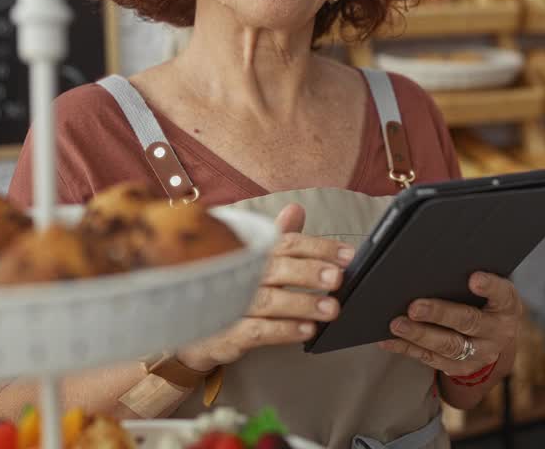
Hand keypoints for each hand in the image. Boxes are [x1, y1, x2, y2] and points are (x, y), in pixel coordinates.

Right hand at [176, 203, 355, 370]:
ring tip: (330, 308)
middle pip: (277, 268)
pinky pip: (257, 332)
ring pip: (269, 301)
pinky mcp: (226, 334)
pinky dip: (284, 330)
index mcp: (251, 254)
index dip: (319, 247)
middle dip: (310, 271)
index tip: (348, 255)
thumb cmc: (231, 292)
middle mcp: (238, 275)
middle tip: (337, 278)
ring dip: (303, 304)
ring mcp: (230, 306)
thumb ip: (279, 239)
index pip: (286, 243)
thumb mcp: (255, 263)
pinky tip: (306, 330)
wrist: (196, 335)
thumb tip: (296, 209)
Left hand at [377, 272, 521, 375]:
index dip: (489, 286)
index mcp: (507, 306)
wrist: (495, 338)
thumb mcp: (490, 291)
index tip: (474, 279)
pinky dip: (409, 348)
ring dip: (420, 335)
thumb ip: (471, 280)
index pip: (502, 293)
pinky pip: (432, 359)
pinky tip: (391, 340)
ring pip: (449, 346)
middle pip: (468, 322)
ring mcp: (480, 354)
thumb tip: (433, 267)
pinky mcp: (462, 368)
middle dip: (439, 314)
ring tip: (397, 325)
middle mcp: (498, 332)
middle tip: (415, 307)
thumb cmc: (486, 303)